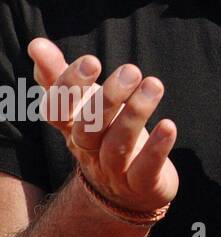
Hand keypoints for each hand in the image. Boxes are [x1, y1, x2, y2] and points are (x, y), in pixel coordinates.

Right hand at [25, 40, 177, 213]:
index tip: (90, 60)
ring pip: (117, 145)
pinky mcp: (141, 183)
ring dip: (136, 113)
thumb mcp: (82, 107)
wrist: (127, 193)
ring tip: (154, 84)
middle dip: (107, 98)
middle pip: (88, 128)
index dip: (69, 88)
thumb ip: (60, 77)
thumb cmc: (103, 135)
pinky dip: (157, 148)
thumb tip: (36, 43)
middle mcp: (88, 150)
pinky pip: (145, 168)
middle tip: (130, 70)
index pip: (58, 111)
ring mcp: (113, 170)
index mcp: (72, 129)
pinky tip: (169, 126)